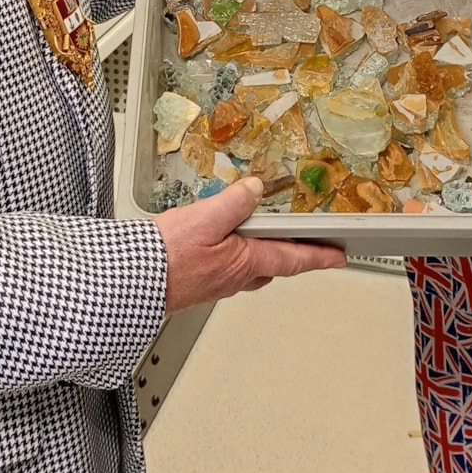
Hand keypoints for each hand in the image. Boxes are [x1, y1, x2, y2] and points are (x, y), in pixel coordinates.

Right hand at [154, 176, 345, 315]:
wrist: (131, 282)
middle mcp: (233, 278)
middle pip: (273, 267)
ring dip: (263, 257)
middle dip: (293, 257)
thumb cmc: (164, 258)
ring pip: (250, 270)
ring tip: (266, 239)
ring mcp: (216, 283)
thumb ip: (233, 202)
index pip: (292, 258)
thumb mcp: (205, 219)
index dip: (319, 256)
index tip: (340, 257)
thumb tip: (255, 189)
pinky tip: (222, 245)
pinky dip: (236, 257)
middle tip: (308, 247)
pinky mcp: (198, 283)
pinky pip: (228, 270)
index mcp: (244, 262)